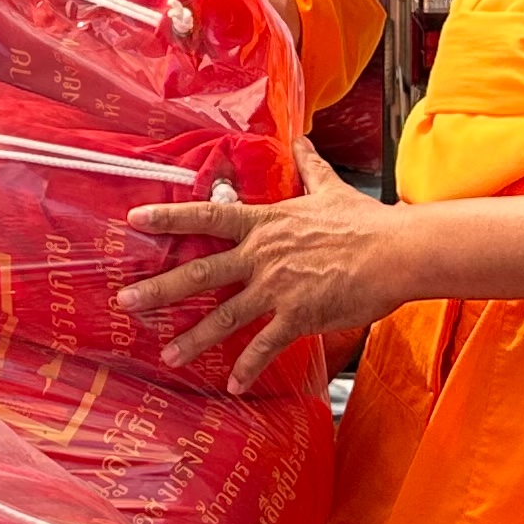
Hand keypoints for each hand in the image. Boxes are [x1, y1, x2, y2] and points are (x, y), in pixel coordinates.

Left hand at [120, 139, 415, 391]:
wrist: (397, 252)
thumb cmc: (366, 222)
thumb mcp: (330, 190)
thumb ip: (309, 167)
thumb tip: (301, 139)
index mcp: (265, 224)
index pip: (207, 218)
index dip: (169, 219)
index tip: (135, 220)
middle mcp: (262, 256)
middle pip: (200, 273)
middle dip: (159, 289)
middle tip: (126, 301)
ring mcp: (277, 288)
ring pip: (224, 316)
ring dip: (194, 339)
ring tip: (168, 355)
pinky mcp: (299, 316)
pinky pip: (265, 346)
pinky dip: (247, 366)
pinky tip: (233, 384)